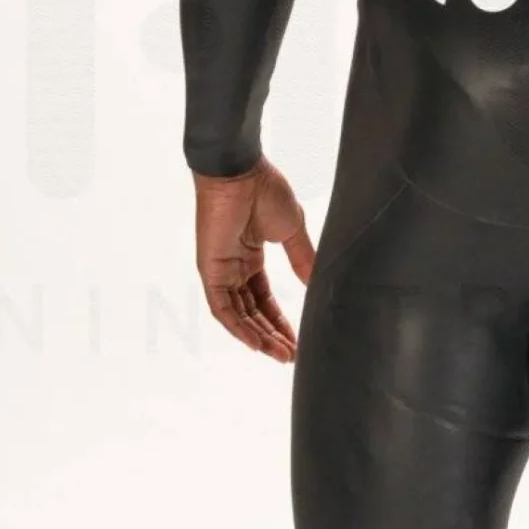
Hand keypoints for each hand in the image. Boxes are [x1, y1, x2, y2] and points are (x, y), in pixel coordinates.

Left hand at [193, 158, 316, 360]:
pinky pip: (222, 308)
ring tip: (282, 354)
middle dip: (273, 335)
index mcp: (250, 258)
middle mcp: (234, 268)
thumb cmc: (264, 191)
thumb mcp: (292, 231)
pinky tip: (256, 343)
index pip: (265, 299)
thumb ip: (302, 260)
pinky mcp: (211, 270)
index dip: (281, 321)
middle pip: (253, 312)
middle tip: (292, 355)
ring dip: (259, 337)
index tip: (299, 339)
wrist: (241, 173)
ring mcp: (221, 270)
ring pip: (238, 315)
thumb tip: (317, 284)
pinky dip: (238, 327)